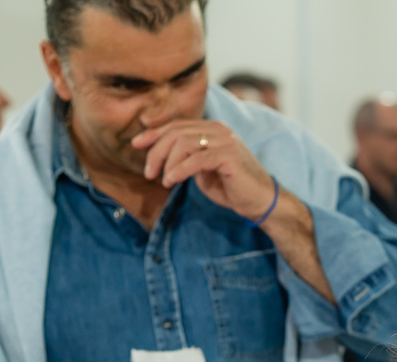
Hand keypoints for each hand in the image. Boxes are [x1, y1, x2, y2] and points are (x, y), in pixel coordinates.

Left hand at [132, 121, 275, 221]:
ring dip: (167, 162)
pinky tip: (172, 181)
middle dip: (156, 152)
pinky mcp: (229, 157)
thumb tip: (159, 153)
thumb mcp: (202, 169)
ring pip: (183, 143)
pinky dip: (179, 170)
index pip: (176, 125)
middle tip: (148, 172)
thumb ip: (185, 157)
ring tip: (162, 180)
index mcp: (212, 129)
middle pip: (176, 133)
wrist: (260, 201)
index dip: (154, 133)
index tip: (136, 145)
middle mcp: (219, 130)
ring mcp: (226, 141)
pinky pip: (196, 159)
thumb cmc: (231, 186)